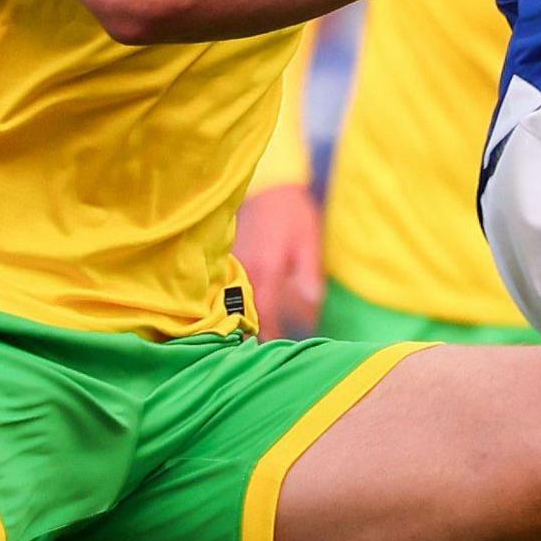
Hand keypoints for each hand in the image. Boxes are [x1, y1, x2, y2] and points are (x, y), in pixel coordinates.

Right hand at [234, 184, 322, 338]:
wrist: (270, 186)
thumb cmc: (294, 214)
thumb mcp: (309, 241)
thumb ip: (309, 272)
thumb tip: (311, 301)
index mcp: (268, 267)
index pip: (265, 312)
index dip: (269, 333)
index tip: (275, 352)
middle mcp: (247, 267)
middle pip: (244, 310)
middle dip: (251, 331)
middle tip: (259, 353)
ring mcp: (235, 262)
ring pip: (233, 299)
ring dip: (241, 317)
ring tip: (248, 339)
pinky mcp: (230, 256)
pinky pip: (229, 285)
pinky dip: (234, 300)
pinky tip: (240, 312)